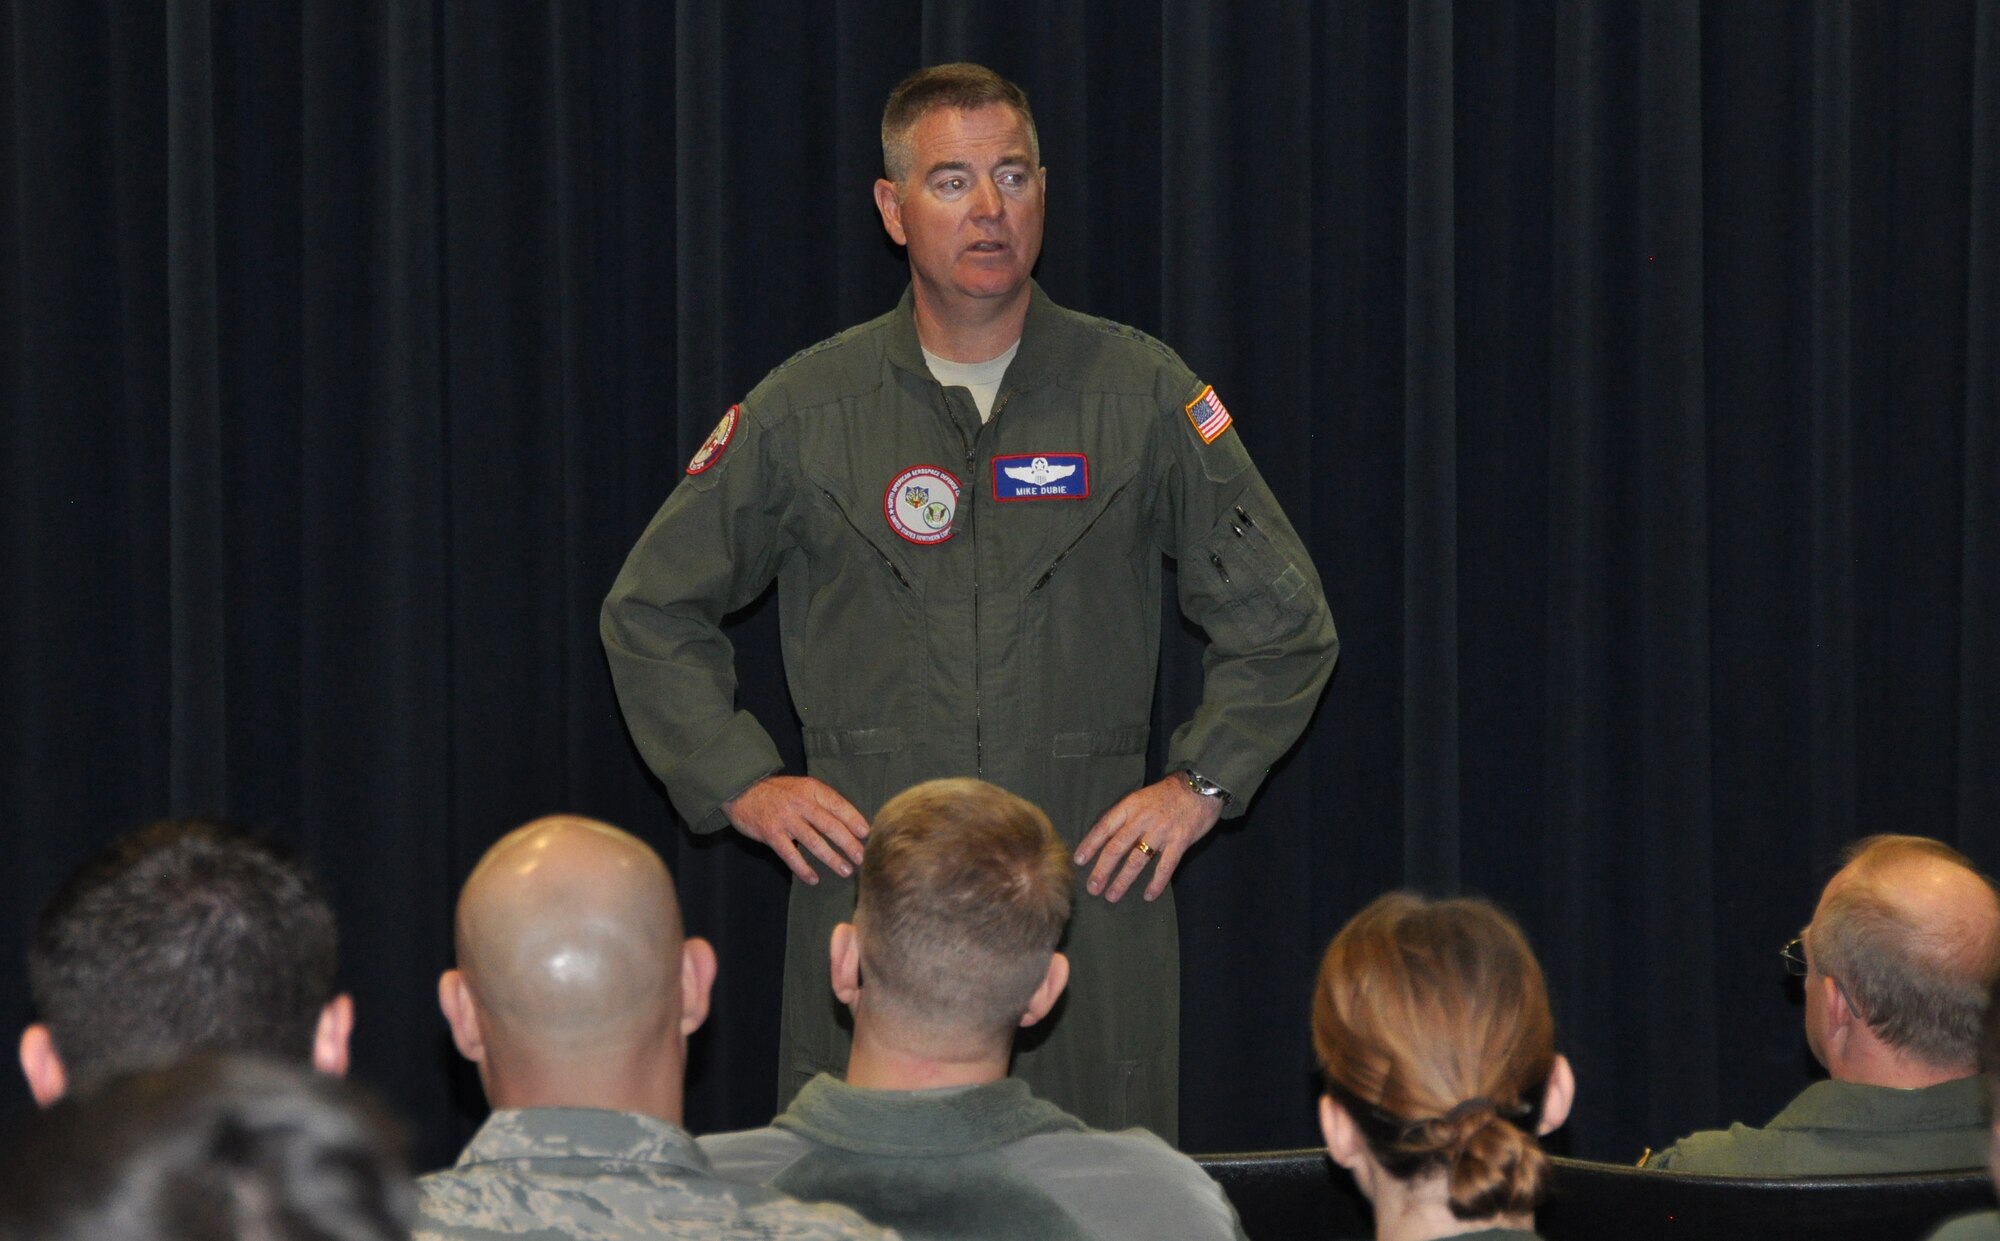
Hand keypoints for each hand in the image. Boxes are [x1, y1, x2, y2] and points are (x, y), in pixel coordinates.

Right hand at [723, 776, 868, 883]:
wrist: (742, 790)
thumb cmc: (778, 792)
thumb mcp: (801, 788)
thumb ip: (821, 802)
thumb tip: (849, 823)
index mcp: (811, 789)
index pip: (838, 805)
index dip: (854, 819)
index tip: (866, 833)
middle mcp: (800, 803)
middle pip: (830, 825)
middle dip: (848, 843)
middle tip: (861, 858)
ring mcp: (785, 819)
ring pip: (813, 841)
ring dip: (831, 858)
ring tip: (845, 870)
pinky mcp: (771, 833)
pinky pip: (790, 854)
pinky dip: (803, 868)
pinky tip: (813, 879)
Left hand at [1073, 775, 1224, 902]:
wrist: (1201, 786)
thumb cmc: (1168, 793)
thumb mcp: (1142, 797)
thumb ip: (1127, 816)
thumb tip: (1108, 838)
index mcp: (1130, 806)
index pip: (1104, 827)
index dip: (1090, 845)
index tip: (1079, 861)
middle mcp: (1142, 819)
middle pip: (1116, 847)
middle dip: (1102, 870)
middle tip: (1093, 888)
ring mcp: (1161, 831)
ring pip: (1137, 860)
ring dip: (1123, 880)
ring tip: (1112, 896)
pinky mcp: (1179, 841)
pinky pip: (1165, 866)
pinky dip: (1156, 883)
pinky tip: (1149, 895)